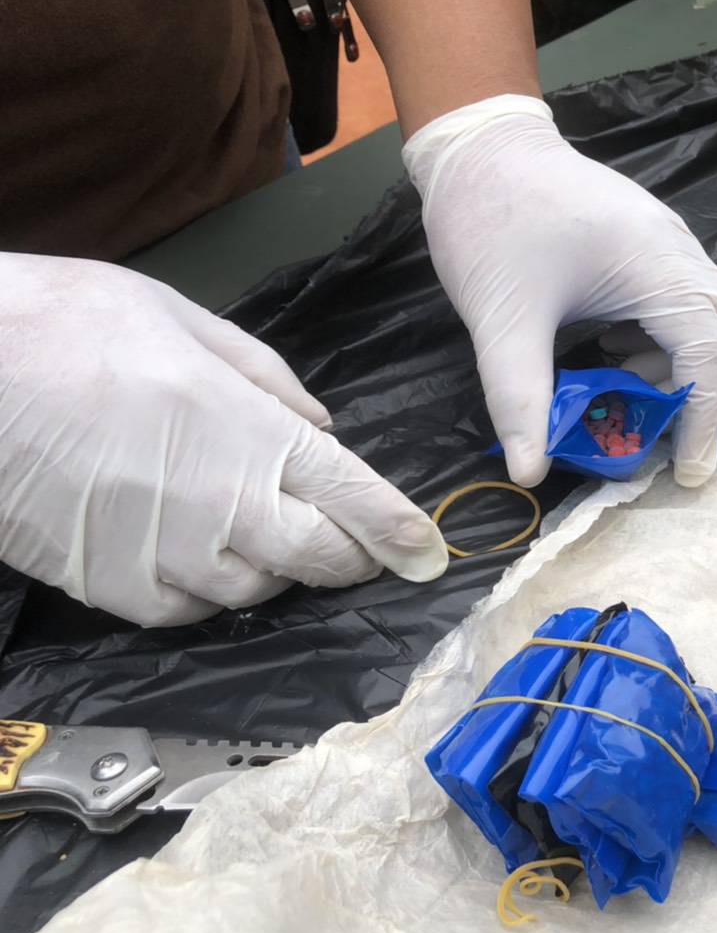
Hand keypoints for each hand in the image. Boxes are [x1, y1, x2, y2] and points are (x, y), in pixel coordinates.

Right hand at [0, 253, 446, 626]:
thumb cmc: (71, 324)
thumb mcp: (185, 321)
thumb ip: (267, 380)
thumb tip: (322, 426)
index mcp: (253, 433)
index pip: (356, 499)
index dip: (401, 532)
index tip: (429, 551)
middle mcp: (223, 503)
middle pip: (321, 560)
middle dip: (350, 558)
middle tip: (354, 547)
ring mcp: (166, 552)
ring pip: (258, 591)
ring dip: (276, 569)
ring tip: (258, 533)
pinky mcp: (110, 585)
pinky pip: (189, 611)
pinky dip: (209, 592)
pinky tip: (197, 557)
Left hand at [404, 96, 716, 486]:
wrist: (478, 143)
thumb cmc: (490, 221)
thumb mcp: (501, 318)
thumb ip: (521, 399)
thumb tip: (530, 473)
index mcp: (655, 265)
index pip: (708, 353)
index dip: (703, 419)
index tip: (685, 472)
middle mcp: (678, 251)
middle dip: (711, 389)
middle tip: (659, 423)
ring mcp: (670, 242)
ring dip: (687, 364)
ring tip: (625, 383)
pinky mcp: (653, 241)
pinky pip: (689, 299)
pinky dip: (670, 338)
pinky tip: (614, 347)